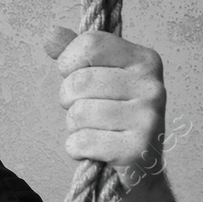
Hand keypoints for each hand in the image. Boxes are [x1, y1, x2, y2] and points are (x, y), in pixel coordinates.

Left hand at [43, 24, 166, 192]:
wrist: (139, 167)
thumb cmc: (113, 118)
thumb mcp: (97, 78)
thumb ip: (75, 53)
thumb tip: (50, 34)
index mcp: (145, 59)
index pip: (90, 43)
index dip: (68, 62)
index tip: (73, 76)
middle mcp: (152, 85)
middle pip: (79, 81)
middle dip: (68, 101)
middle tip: (85, 112)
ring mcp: (148, 118)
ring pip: (79, 113)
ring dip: (74, 127)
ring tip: (93, 131)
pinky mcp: (138, 149)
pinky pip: (83, 142)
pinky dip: (77, 149)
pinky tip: (94, 150)